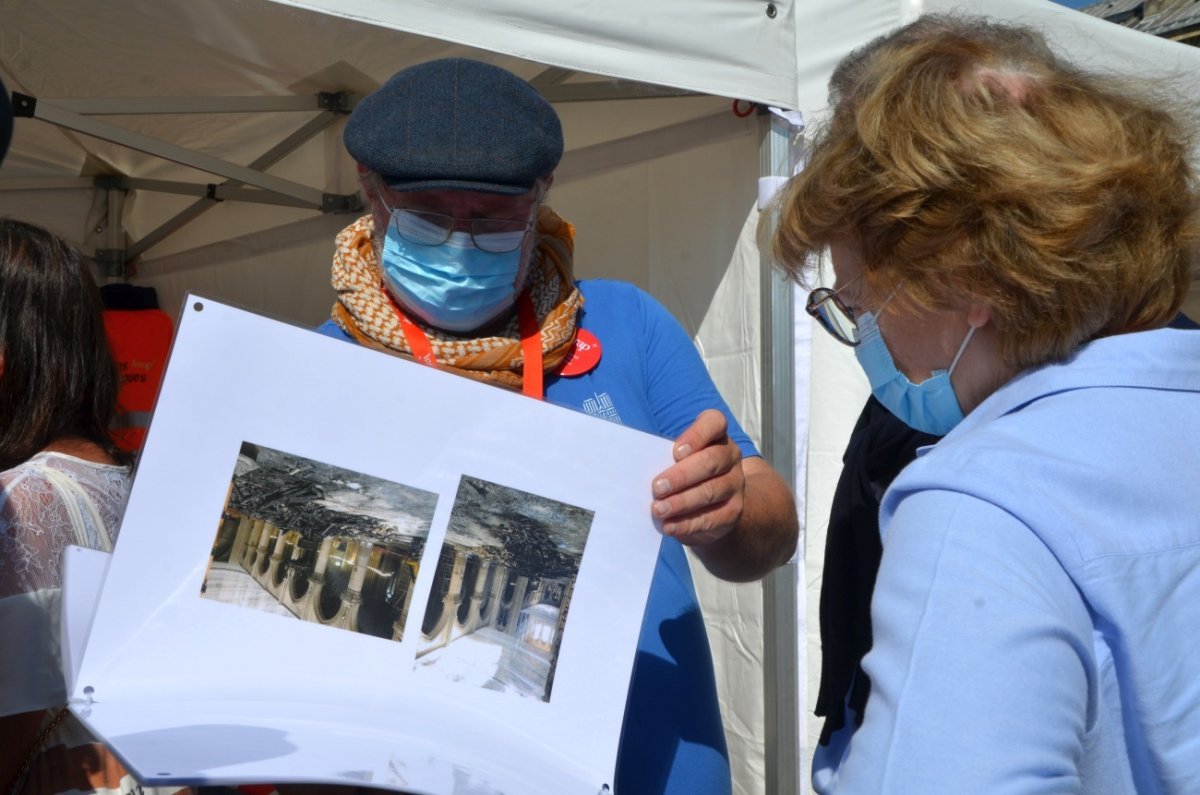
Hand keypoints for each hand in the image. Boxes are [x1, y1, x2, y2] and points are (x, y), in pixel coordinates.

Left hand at [651, 409, 745, 545]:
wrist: (712, 504)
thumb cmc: (684, 471)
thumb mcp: (676, 458)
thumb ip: (664, 457)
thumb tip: (635, 468)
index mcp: (716, 434)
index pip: (714, 423)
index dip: (696, 435)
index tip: (675, 452)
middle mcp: (730, 456)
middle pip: (711, 461)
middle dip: (682, 475)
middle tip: (657, 487)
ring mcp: (735, 484)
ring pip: (711, 491)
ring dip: (681, 502)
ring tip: (658, 510)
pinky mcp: (733, 511)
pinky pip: (712, 518)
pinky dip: (687, 523)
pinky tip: (669, 526)